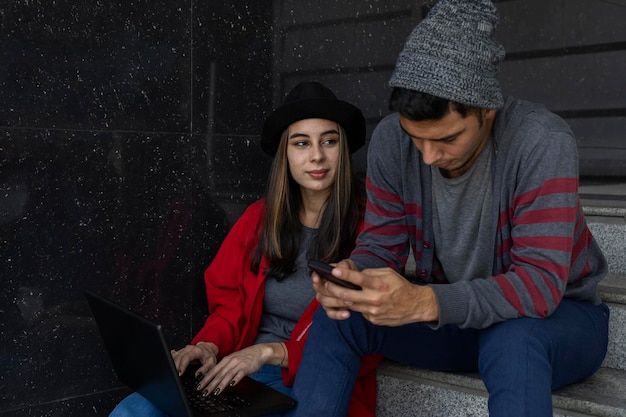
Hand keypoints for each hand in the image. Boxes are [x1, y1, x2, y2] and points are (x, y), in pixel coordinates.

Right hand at [171, 341, 218, 380]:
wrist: (208, 349)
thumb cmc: (209, 356)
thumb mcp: (212, 363)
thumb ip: (205, 369)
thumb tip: (198, 375)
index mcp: (197, 351)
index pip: (187, 357)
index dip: (182, 365)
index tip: (180, 373)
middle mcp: (190, 348)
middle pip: (179, 356)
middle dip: (175, 366)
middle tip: (175, 376)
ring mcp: (184, 349)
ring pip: (175, 355)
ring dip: (173, 364)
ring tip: (172, 373)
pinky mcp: (181, 351)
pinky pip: (175, 355)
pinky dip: (172, 361)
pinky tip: (170, 366)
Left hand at [196, 343, 278, 396]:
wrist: (259, 351)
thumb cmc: (246, 357)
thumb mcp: (233, 359)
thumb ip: (225, 367)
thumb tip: (216, 376)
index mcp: (226, 360)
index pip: (213, 370)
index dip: (206, 379)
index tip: (199, 386)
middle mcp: (231, 362)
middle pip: (219, 374)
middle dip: (210, 384)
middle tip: (204, 392)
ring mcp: (238, 364)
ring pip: (227, 375)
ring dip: (221, 384)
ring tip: (215, 392)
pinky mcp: (246, 367)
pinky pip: (240, 374)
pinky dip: (235, 379)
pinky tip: (232, 385)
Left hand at [312, 262, 439, 325]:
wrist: (415, 305)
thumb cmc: (401, 287)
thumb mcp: (388, 274)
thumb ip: (371, 274)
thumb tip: (356, 275)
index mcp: (379, 285)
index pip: (358, 279)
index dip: (344, 274)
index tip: (333, 270)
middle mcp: (375, 299)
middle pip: (348, 295)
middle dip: (334, 289)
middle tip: (326, 284)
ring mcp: (373, 311)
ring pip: (351, 305)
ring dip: (341, 299)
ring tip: (334, 292)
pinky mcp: (374, 320)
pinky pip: (360, 312)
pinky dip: (357, 306)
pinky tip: (358, 302)